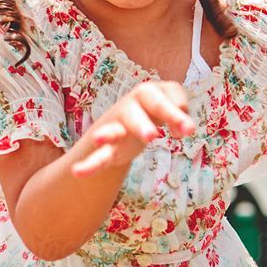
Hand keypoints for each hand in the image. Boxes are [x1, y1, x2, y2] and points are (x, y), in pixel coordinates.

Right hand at [71, 81, 195, 176]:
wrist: (125, 120)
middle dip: (141, 124)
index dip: (175, 115)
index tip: (188, 132)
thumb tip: (185, 127)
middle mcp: (129, 108)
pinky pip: (98, 156)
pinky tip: (77, 172)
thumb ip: (179, 107)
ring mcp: (115, 127)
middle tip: (152, 136)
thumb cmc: (153, 109)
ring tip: (99, 139)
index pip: (160, 101)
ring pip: (111, 131)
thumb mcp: (169, 101)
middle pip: (134, 114)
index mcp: (147, 94)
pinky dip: (88, 164)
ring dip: (106, 134)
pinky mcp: (108, 148)